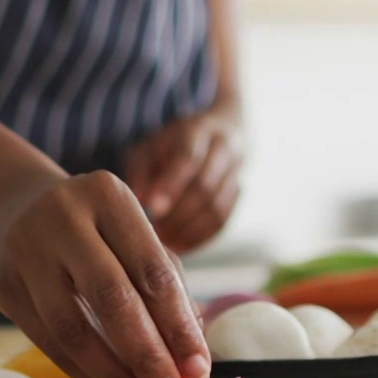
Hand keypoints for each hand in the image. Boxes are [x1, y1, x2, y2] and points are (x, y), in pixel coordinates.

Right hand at [0, 171, 211, 377]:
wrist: (16, 206)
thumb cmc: (94, 228)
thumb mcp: (132, 235)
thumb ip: (166, 286)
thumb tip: (191, 354)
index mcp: (108, 196)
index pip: (152, 270)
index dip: (178, 325)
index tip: (198, 367)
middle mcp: (63, 216)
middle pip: (111, 298)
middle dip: (146, 354)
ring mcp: (25, 250)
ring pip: (72, 328)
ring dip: (111, 371)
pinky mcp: (3, 285)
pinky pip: (47, 341)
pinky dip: (81, 370)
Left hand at [125, 101, 243, 254]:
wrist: (218, 132)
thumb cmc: (171, 144)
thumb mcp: (148, 147)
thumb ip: (140, 171)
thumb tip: (140, 201)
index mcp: (197, 131)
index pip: (188, 158)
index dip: (172, 185)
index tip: (154, 210)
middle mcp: (223, 150)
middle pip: (206, 186)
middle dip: (178, 215)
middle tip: (154, 233)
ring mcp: (235, 173)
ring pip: (217, 208)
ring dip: (189, 230)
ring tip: (164, 243)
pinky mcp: (237, 196)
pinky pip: (223, 222)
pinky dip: (200, 237)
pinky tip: (179, 246)